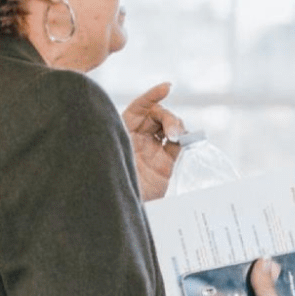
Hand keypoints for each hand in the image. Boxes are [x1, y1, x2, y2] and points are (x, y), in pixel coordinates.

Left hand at [122, 82, 182, 200]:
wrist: (122, 207)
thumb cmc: (111, 178)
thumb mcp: (114, 151)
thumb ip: (130, 133)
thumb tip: (147, 117)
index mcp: (121, 131)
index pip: (138, 107)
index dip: (152, 96)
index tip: (167, 88)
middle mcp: (137, 138)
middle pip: (157, 116)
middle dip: (167, 116)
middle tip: (172, 130)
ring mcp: (152, 150)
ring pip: (170, 127)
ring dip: (176, 126)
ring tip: (176, 136)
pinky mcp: (165, 163)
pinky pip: (178, 144)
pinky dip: (183, 138)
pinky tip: (182, 139)